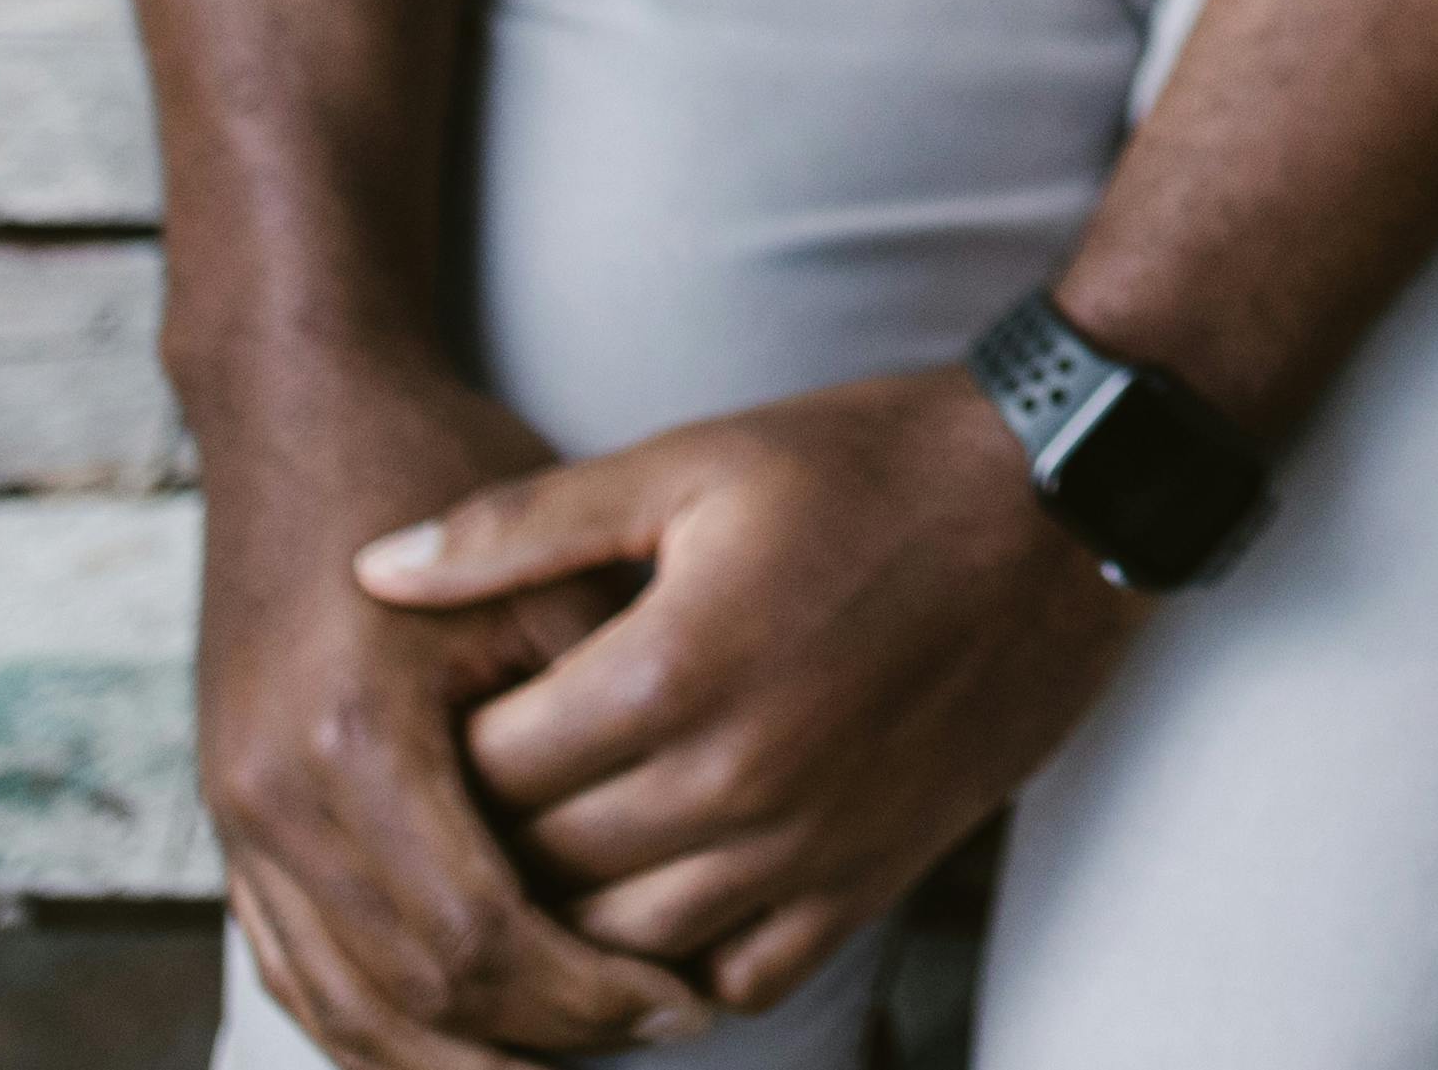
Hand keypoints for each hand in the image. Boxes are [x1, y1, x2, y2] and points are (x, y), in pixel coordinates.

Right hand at [190, 350, 727, 1066]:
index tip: (682, 1003)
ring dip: (456, 1058)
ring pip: (343, 1006)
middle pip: (411, 993)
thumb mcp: (550, 568)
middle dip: (539, 1040)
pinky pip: (296, 966)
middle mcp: (275, 795)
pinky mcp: (233, 814)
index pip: (476, 937)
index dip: (583, 993)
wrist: (302, 403)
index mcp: (355, 740)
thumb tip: (685, 853)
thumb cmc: (444, 464)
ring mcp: (238, 813)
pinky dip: (376, 1026)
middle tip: (655, 1034)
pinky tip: (463, 1045)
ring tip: (572, 1059)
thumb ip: (600, 709)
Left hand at [365, 369, 1144, 1026]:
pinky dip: (681, 965)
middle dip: (481, 846)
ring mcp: (812, 844)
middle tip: (460, 802)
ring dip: (568, 918)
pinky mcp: (873, 877)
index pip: (488, 774)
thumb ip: (524, 525)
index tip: (424, 724)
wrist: (1064, 506)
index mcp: (674, 669)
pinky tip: (656, 905)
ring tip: (539, 860)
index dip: (435, 759)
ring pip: (628, 949)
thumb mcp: (691, 460)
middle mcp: (737, 780)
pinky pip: (743, 978)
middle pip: (541, 873)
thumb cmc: (870, 465)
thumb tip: (373, 571)